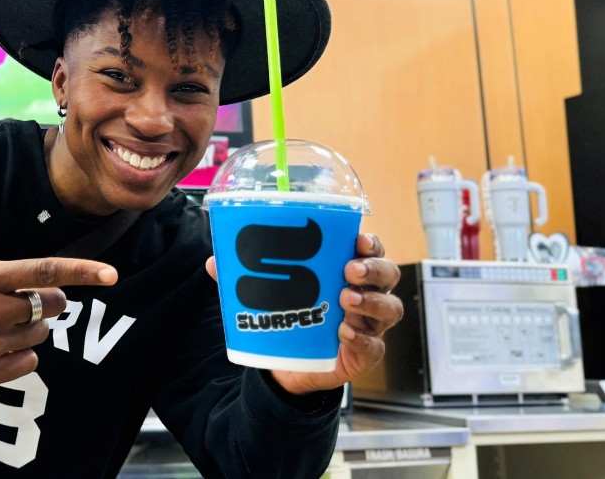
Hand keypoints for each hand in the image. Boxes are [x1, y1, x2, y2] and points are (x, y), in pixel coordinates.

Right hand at [0, 162, 117, 388]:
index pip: (43, 272)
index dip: (81, 272)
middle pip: (49, 306)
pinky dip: (23, 354)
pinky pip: (26, 364)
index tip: (111, 274)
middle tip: (30, 296)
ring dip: (34, 326)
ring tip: (8, 319)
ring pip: (39, 335)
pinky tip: (3, 344)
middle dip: (51, 300)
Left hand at [205, 233, 402, 394]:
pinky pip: (375, 346)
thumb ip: (244, 277)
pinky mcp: (365, 354)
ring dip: (372, 301)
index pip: (372, 250)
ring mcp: (370, 325)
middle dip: (374, 269)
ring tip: (346, 299)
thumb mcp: (268, 293)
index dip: (371, 243)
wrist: (289, 364)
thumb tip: (214, 262)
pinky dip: (363, 338)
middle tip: (349, 270)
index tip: (357, 240)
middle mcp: (367, 294)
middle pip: (389, 275)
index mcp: (348, 270)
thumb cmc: (290, 315)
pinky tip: (344, 332)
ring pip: (390, 309)